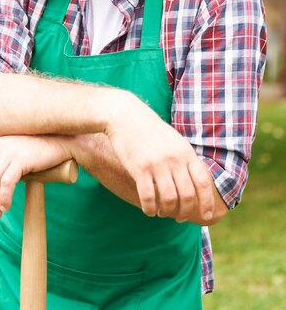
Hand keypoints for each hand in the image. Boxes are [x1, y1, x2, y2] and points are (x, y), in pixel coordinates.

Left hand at [0, 135, 70, 217]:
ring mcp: (10, 151)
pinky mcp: (21, 159)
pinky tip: (7, 206)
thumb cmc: (41, 153)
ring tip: (0, 212)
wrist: (62, 142)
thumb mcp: (18, 157)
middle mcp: (0, 146)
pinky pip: (6, 183)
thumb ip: (5, 168)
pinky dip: (4, 197)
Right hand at [105, 94, 214, 222]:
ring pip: (169, 200)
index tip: (207, 215)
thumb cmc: (151, 130)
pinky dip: (150, 209)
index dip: (207, 203)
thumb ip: (186, 160)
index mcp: (186, 152)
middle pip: (188, 196)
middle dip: (185, 212)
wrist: (126, 116)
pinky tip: (149, 210)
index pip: (203, 183)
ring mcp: (157, 164)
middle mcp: (174, 159)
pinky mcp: (139, 168)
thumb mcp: (175, 141)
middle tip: (179, 217)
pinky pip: (149, 198)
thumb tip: (197, 185)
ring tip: (162, 212)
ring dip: (167, 212)